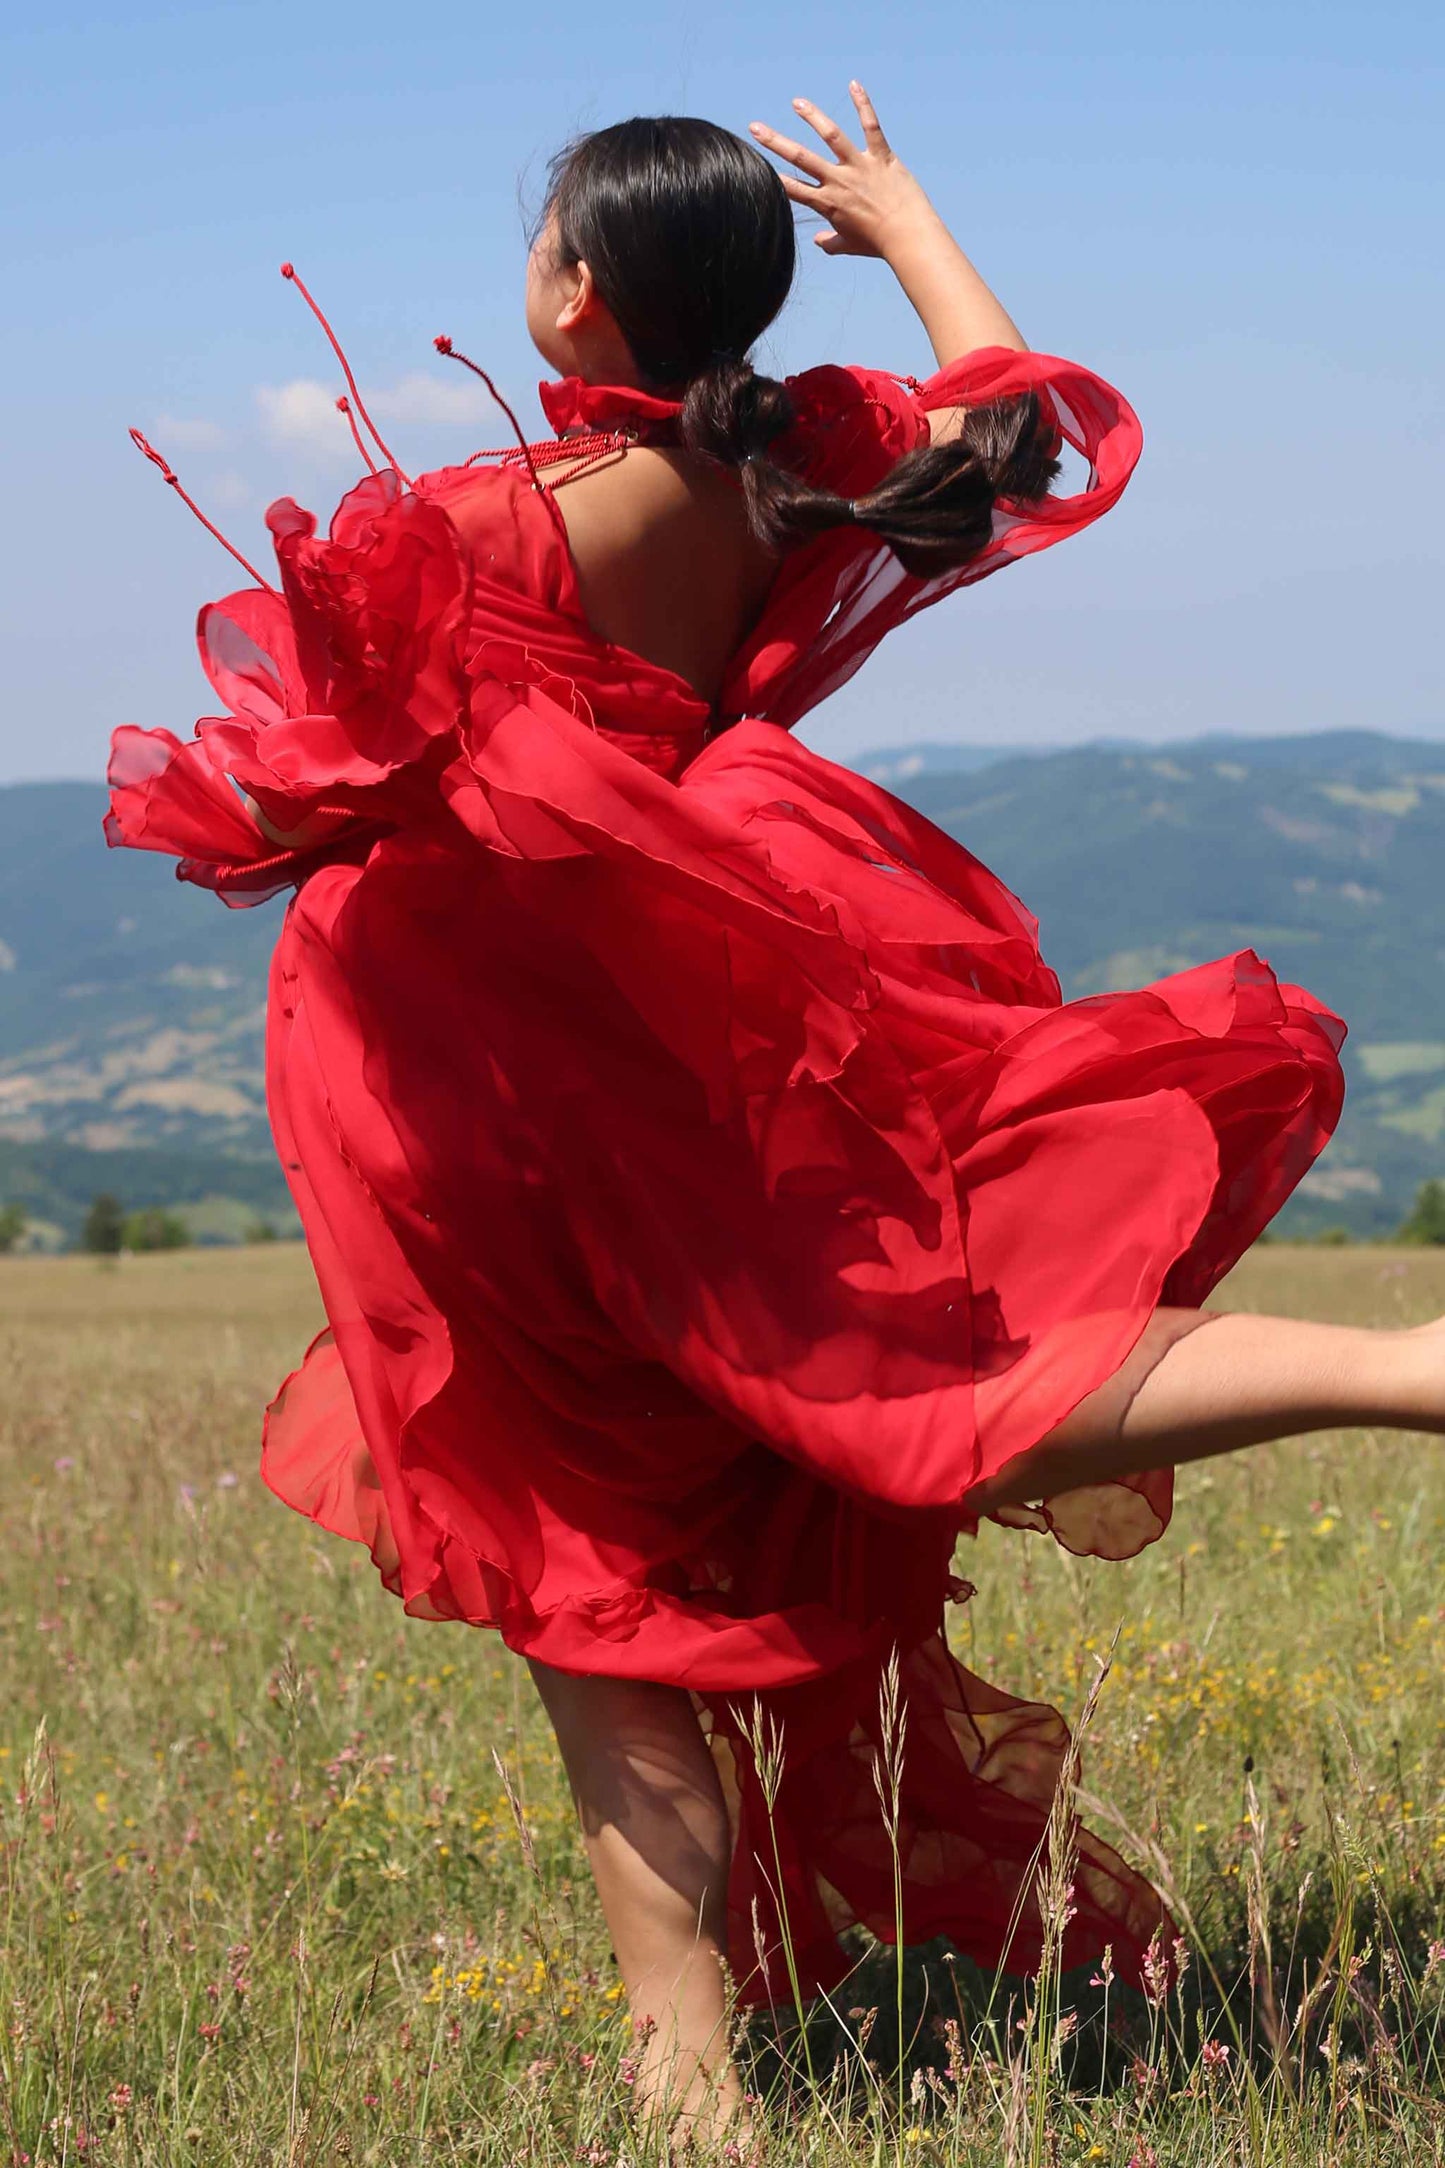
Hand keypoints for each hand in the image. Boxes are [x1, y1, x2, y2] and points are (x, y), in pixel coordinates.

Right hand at [749, 83, 939, 259]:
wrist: (907, 236)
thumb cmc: (878, 243)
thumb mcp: (850, 245)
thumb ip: (831, 243)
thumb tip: (819, 242)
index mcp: (828, 204)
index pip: (794, 188)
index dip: (774, 178)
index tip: (757, 166)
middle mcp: (839, 181)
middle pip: (801, 158)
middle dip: (775, 142)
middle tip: (755, 127)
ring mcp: (859, 166)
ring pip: (832, 136)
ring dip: (813, 117)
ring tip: (797, 102)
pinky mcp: (881, 156)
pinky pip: (871, 126)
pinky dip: (863, 104)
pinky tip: (854, 84)